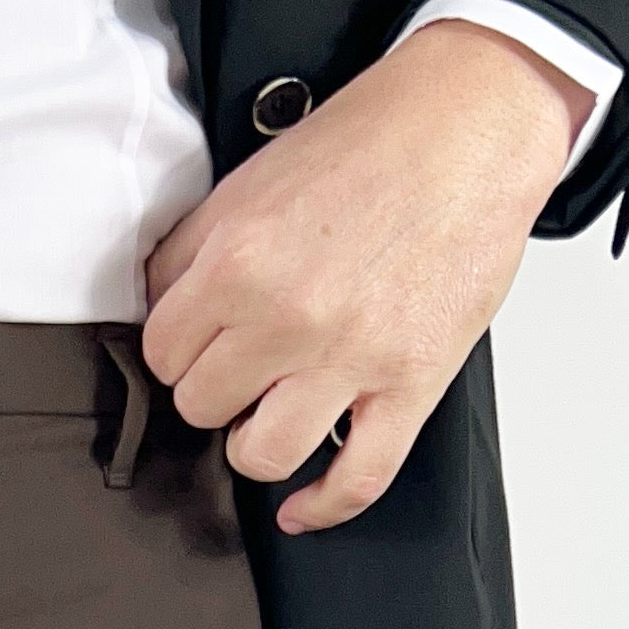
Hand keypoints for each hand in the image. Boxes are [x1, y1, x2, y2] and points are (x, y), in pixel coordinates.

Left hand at [140, 23, 588, 535]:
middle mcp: (290, 314)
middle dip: (217, 387)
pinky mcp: (410, 383)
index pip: (162, 352)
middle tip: (244, 363)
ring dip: (258, 441)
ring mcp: (352, 356)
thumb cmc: (372, 141)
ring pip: (261, 455)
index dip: (177, 349)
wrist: (471, 121)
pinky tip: (301, 507)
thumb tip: (157, 309)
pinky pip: (356, 480)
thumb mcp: (253, 179)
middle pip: (201, 406)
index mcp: (239, 260)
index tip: (200, 342)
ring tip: (272, 411)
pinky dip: (322, 506)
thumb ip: (193, 251)